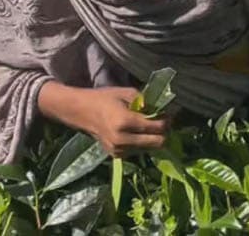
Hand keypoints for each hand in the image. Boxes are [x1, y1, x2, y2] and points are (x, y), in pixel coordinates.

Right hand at [39, 83, 168, 157]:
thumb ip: (147, 103)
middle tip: (163, 121)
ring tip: (150, 126)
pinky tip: (138, 132)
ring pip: (149, 149)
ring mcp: (118, 150)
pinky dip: (142, 143)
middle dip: (163, 132)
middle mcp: (122, 140)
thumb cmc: (103, 98)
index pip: (157, 127)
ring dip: (153, 138)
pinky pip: (138, 151)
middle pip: (156, 143)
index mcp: (125, 122)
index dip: (167, 121)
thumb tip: (163, 110)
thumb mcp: (128, 93)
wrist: (79, 111)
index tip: (169, 113)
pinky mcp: (115, 155)